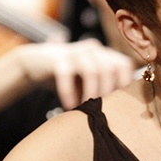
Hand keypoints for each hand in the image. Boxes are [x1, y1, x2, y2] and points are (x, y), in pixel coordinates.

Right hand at [15, 38, 135, 109]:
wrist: (36, 64)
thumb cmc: (69, 77)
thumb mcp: (88, 82)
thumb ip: (104, 89)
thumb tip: (120, 111)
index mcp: (104, 54)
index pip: (125, 64)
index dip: (124, 84)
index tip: (119, 103)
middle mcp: (93, 49)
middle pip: (110, 68)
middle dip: (107, 92)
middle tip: (100, 110)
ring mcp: (75, 51)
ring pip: (92, 71)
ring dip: (90, 93)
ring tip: (85, 109)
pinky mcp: (57, 58)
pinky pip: (66, 74)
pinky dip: (69, 92)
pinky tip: (68, 105)